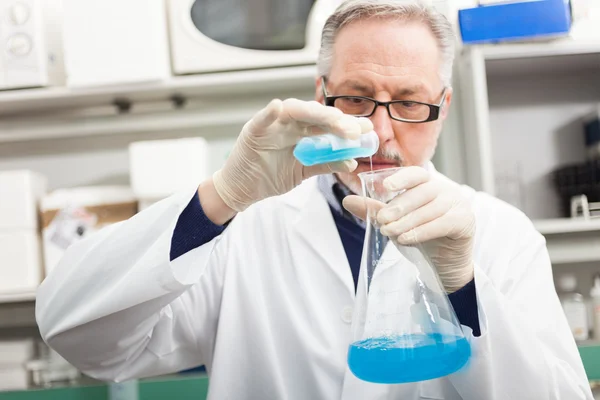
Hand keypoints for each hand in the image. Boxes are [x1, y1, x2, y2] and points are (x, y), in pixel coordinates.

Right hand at [213, 99, 372, 211]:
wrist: (244, 190)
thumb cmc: (271, 176)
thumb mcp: (304, 170)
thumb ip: (326, 163)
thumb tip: (352, 162)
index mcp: (302, 131)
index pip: (328, 123)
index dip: (347, 125)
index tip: (367, 130)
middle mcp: (289, 123)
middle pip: (315, 115)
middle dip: (336, 120)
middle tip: (354, 130)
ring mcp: (272, 125)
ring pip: (294, 112)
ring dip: (314, 114)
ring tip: (333, 119)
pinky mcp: (253, 131)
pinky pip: (262, 120)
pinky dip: (268, 113)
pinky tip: (277, 108)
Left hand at [342, 167, 474, 292]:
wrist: (446, 262)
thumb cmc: (420, 237)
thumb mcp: (396, 222)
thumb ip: (375, 210)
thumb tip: (347, 200)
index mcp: (428, 185)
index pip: (415, 174)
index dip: (401, 178)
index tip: (385, 187)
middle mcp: (445, 190)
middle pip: (421, 192)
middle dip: (398, 207)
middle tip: (381, 221)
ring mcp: (458, 204)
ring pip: (430, 209)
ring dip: (407, 222)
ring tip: (389, 232)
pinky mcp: (465, 221)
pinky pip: (442, 223)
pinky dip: (421, 231)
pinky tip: (405, 239)